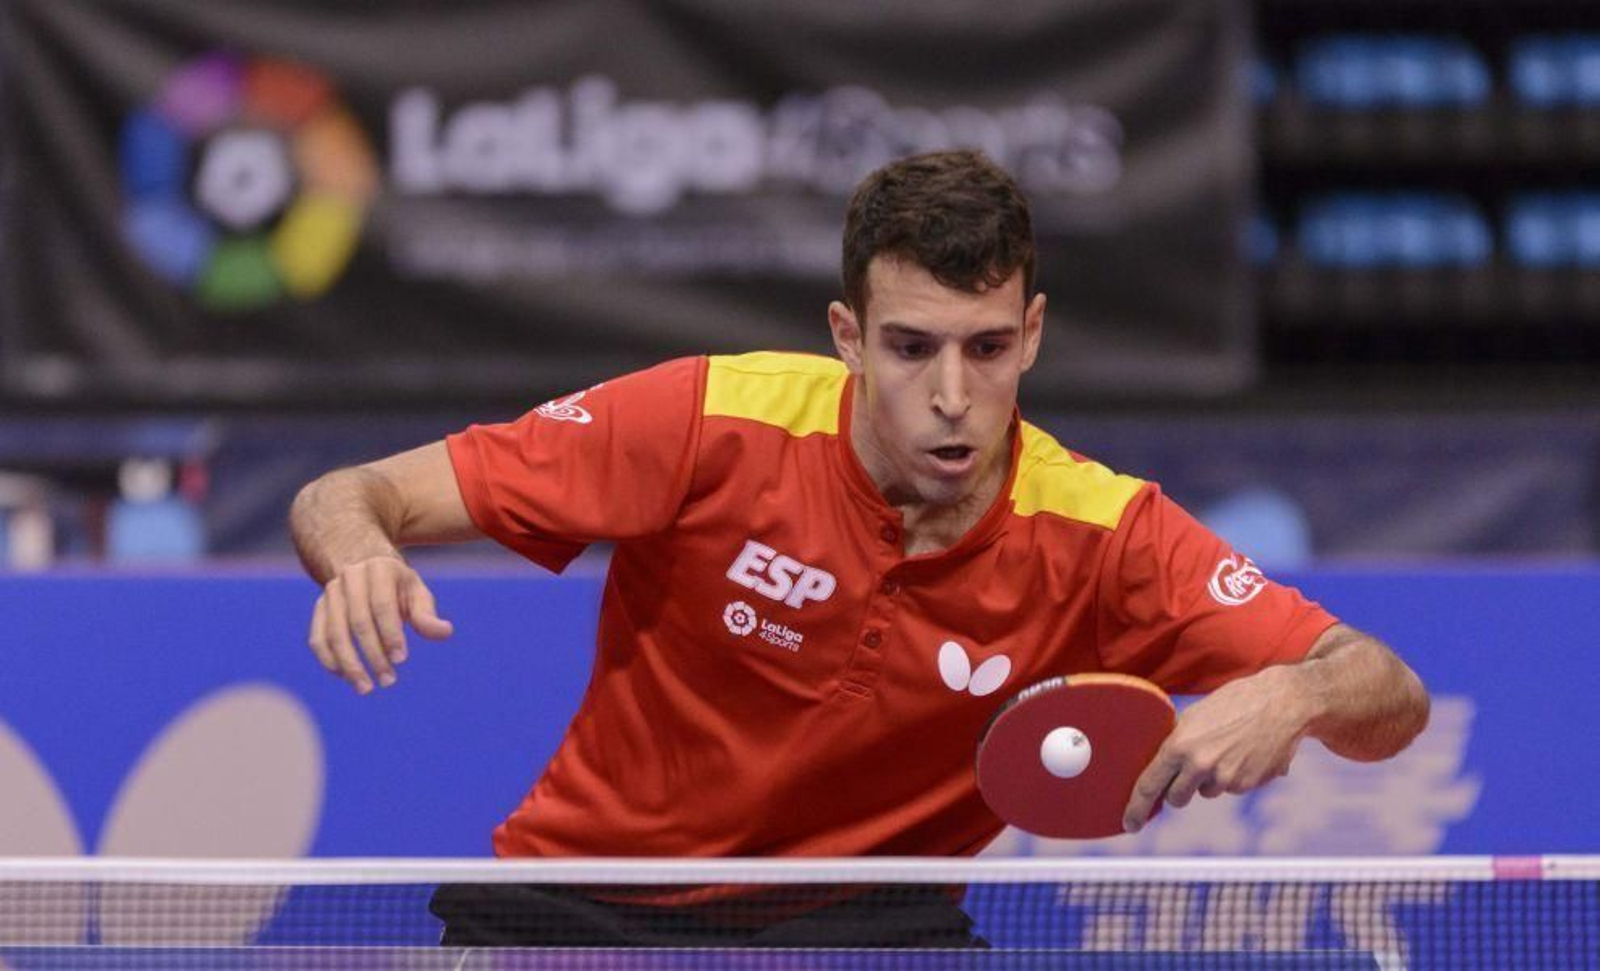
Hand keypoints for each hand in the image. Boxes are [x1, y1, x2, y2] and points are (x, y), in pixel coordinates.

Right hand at [308, 555, 454, 694]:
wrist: (368, 570)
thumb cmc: (399, 588)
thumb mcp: (417, 595)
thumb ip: (427, 615)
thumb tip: (445, 632)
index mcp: (379, 569)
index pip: (382, 605)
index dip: (391, 634)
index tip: (401, 660)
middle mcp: (350, 578)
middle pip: (358, 622)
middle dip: (373, 655)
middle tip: (388, 680)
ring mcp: (331, 593)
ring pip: (334, 633)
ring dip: (349, 664)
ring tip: (365, 688)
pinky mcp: (319, 609)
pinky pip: (318, 639)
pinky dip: (329, 660)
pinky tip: (345, 677)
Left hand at [1122, 665, 1314, 832]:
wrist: (1280, 702)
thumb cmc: (1232, 702)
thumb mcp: (1194, 716)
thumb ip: (1175, 742)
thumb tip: (1158, 768)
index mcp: (1179, 745)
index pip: (1150, 786)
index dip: (1136, 808)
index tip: (1129, 824)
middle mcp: (1200, 765)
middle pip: (1177, 798)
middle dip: (1178, 791)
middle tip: (1189, 771)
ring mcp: (1226, 778)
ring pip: (1206, 792)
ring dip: (1209, 780)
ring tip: (1225, 748)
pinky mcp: (1248, 784)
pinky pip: (1230, 789)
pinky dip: (1233, 776)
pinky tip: (1244, 753)